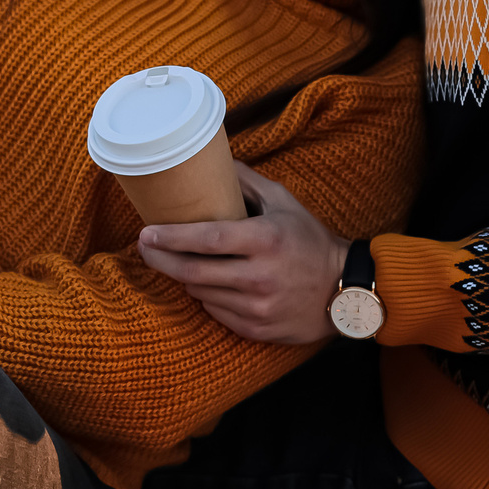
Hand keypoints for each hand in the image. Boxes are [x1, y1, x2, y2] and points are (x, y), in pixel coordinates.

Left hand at [137, 163, 348, 343]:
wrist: (345, 290)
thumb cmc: (310, 241)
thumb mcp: (284, 202)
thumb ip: (247, 181)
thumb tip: (212, 160)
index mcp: (265, 240)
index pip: (207, 239)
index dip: (171, 238)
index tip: (147, 233)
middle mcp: (260, 277)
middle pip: (193, 272)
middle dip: (160, 260)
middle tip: (144, 248)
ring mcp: (257, 307)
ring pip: (200, 292)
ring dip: (185, 277)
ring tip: (182, 262)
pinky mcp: (256, 329)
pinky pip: (215, 311)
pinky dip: (206, 296)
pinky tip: (209, 283)